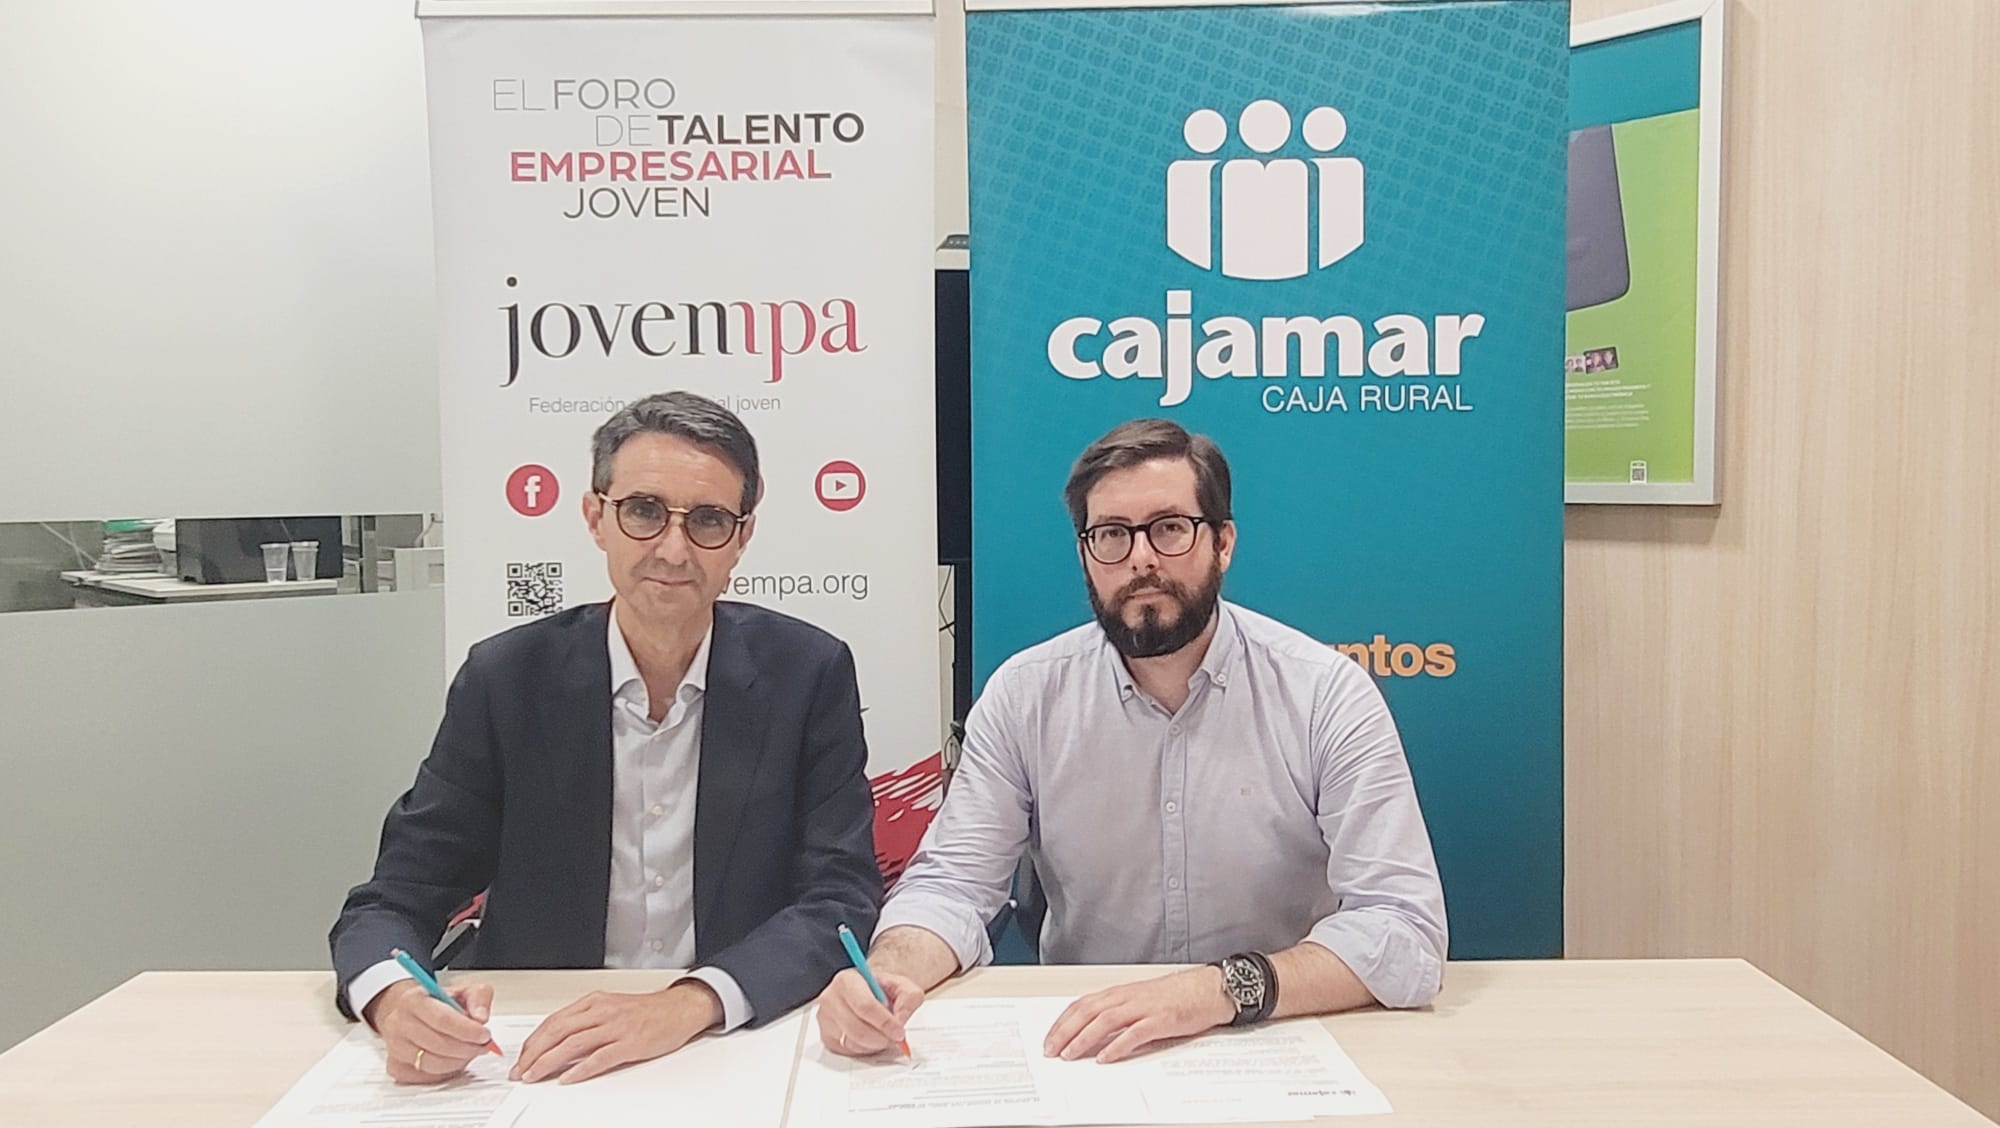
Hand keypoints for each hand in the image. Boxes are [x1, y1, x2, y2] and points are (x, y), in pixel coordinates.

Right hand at [366, 978, 496, 1084]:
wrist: (414, 1015)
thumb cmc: (439, 1004)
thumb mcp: (464, 991)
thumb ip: (479, 998)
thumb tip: (481, 1018)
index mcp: (413, 1000)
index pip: (442, 1019)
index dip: (467, 1030)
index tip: (484, 1034)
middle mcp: (398, 1023)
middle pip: (438, 1044)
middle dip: (467, 1047)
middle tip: (483, 1045)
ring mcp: (394, 1047)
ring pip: (433, 1063)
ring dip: (459, 1060)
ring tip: (471, 1051)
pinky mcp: (396, 1067)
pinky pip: (427, 1076)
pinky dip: (447, 1070)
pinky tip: (454, 1058)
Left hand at [511, 980, 719, 1084]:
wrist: (679, 1008)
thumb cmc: (647, 1011)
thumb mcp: (610, 1008)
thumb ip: (585, 1021)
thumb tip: (558, 1041)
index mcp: (594, 1001)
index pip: (554, 1021)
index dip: (533, 1041)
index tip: (522, 1057)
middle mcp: (602, 1011)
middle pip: (558, 1031)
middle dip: (534, 1054)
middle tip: (520, 1071)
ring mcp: (615, 1027)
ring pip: (572, 1044)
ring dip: (548, 1062)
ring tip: (534, 1076)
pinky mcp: (629, 1043)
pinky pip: (599, 1058)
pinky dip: (580, 1069)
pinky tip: (568, 1078)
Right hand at [814, 968, 924, 1056]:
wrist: (862, 992)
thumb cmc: (878, 989)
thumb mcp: (900, 984)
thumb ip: (909, 997)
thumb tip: (900, 1020)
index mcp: (847, 980)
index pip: (865, 1006)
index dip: (884, 1022)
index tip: (898, 1032)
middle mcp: (831, 998)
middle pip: (857, 1029)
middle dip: (882, 1038)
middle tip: (895, 1038)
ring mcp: (826, 1019)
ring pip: (853, 1043)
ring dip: (874, 1044)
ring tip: (883, 1034)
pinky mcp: (827, 1037)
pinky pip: (848, 1052)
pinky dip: (865, 1049)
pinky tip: (870, 1037)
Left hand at [1043, 966, 1234, 1062]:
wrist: (1210, 988)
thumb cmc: (1179, 995)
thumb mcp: (1143, 1000)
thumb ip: (1120, 1012)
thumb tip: (1095, 1032)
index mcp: (1122, 992)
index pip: (1083, 1004)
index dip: (1063, 1021)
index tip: (1050, 1037)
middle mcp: (1129, 997)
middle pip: (1088, 1011)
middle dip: (1065, 1031)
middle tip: (1051, 1049)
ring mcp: (1145, 1007)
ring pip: (1105, 1021)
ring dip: (1084, 1038)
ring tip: (1070, 1054)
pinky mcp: (1161, 1019)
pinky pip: (1134, 1033)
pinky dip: (1117, 1046)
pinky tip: (1105, 1057)